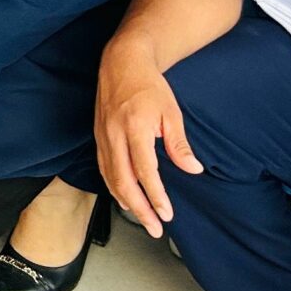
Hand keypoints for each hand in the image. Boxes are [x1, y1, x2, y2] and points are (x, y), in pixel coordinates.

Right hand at [95, 45, 202, 236]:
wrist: (121, 62)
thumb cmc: (149, 86)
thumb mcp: (171, 112)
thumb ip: (179, 144)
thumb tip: (193, 169)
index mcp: (135, 127)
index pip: (145, 171)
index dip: (155, 196)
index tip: (167, 214)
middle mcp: (114, 135)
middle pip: (124, 181)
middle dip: (140, 209)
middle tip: (155, 228)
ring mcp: (102, 136)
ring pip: (110, 178)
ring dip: (126, 202)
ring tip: (143, 219)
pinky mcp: (97, 136)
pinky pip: (103, 168)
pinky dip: (113, 187)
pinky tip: (124, 197)